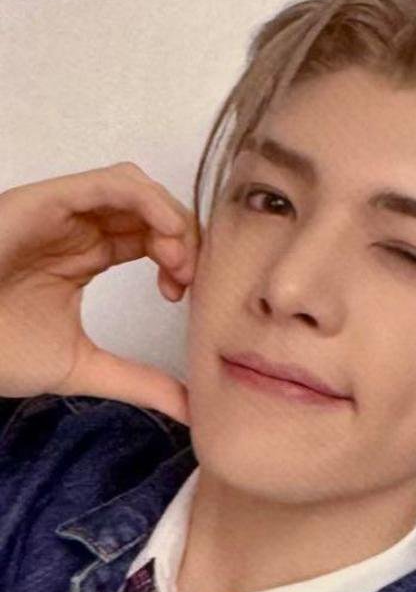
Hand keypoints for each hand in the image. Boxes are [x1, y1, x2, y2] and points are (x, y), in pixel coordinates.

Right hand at [0, 161, 199, 423]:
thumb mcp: (84, 368)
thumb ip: (139, 382)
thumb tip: (191, 409)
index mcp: (86, 256)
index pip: (150, 239)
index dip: (180, 260)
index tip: (180, 297)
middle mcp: (78, 227)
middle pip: (150, 211)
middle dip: (182, 240)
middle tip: (187, 279)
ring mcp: (64, 211)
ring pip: (136, 189)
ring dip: (169, 218)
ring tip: (176, 261)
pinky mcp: (49, 200)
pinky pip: (110, 182)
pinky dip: (148, 201)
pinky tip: (163, 237)